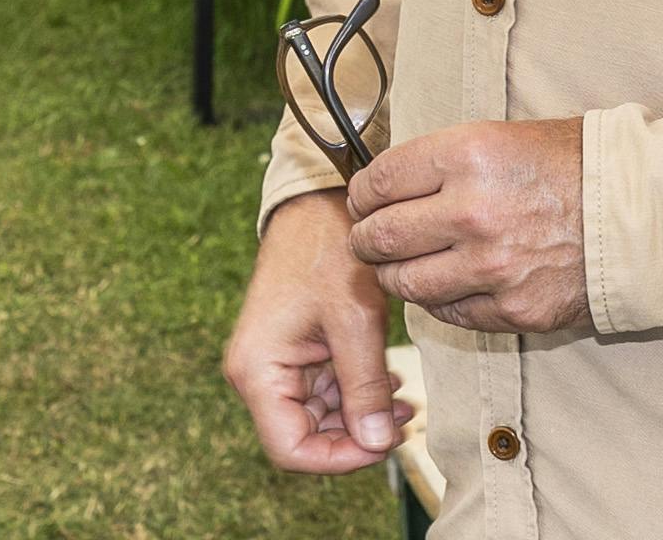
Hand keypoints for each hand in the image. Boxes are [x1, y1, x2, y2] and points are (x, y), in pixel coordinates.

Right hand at [224, 190, 408, 474]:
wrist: (320, 203)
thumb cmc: (329, 251)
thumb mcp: (355, 319)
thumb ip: (364, 385)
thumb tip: (376, 443)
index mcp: (258, 370)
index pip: (292, 449)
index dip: (340, 458)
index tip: (385, 443)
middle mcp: (258, 373)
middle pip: (306, 437)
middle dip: (356, 435)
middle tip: (404, 416)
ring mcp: (275, 364)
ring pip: (319, 417)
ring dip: (360, 415)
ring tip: (403, 399)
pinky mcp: (295, 352)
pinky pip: (324, 391)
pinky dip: (356, 393)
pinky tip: (389, 382)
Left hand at [347, 116, 589, 334]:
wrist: (638, 210)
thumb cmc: (571, 164)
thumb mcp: (503, 137)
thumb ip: (443, 162)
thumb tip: (386, 186)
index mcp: (468, 156)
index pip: (379, 182)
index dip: (361, 194)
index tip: (363, 201)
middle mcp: (471, 212)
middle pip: (379, 237)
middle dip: (365, 239)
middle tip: (369, 237)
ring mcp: (491, 267)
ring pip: (404, 284)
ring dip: (394, 275)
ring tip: (402, 265)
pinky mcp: (510, 309)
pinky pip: (447, 313)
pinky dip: (439, 300)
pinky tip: (447, 282)